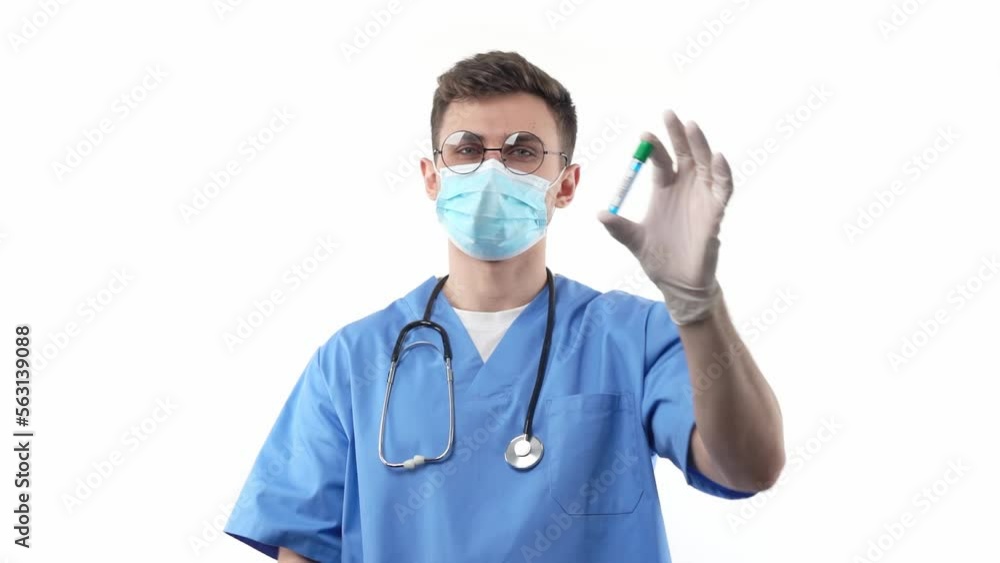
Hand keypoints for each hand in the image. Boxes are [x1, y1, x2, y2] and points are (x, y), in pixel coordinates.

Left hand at [598, 109, 733, 324]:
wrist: (678, 284)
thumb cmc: (659, 259)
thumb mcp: (634, 240)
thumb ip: (619, 227)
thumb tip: (599, 214)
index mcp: (664, 190)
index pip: (660, 160)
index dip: (654, 147)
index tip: (644, 135)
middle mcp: (685, 189)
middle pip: (684, 154)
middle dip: (678, 134)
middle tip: (669, 114)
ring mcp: (702, 198)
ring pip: (704, 165)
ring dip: (700, 145)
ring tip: (691, 126)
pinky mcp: (716, 213)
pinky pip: (723, 188)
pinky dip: (722, 173)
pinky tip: (717, 158)